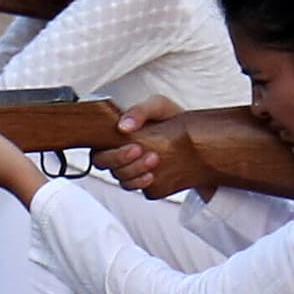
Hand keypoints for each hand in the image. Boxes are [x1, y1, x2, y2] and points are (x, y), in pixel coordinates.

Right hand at [94, 95, 212, 200]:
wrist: (194, 137)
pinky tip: (152, 176)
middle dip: (121, 160)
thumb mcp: (158, 106)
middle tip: (141, 150)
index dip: (108, 150)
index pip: (98, 147)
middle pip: (104, 163)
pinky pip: (133, 186)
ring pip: (120, 177)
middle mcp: (119, 152)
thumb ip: (140, 111)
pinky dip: (140, 183)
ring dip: (135, 171)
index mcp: (115, 133)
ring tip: (154, 159)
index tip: (130, 144)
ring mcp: (130, 167)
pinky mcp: (141, 179)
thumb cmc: (171, 118)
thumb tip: (123, 126)